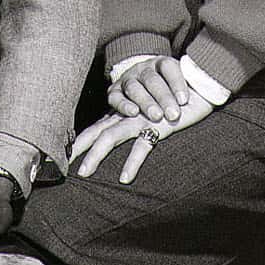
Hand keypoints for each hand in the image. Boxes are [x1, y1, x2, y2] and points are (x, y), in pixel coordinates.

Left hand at [71, 86, 214, 184]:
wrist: (199, 86)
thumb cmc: (174, 102)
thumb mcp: (151, 114)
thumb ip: (134, 125)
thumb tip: (119, 141)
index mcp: (125, 112)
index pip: (97, 126)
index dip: (80, 140)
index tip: (66, 155)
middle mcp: (128, 113)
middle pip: (98, 131)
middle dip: (81, 149)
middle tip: (68, 167)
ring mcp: (140, 118)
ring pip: (112, 136)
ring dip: (98, 155)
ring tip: (89, 173)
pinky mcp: (157, 124)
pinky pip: (142, 146)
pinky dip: (132, 163)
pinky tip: (124, 178)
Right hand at [107, 55, 191, 122]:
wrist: (150, 89)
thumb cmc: (176, 93)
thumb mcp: (189, 86)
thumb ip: (198, 86)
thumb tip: (216, 91)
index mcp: (163, 63)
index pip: (169, 68)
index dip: (177, 83)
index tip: (185, 101)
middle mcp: (144, 68)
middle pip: (152, 80)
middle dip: (163, 98)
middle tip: (173, 115)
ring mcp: (128, 78)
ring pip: (134, 87)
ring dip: (145, 102)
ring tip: (156, 116)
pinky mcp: (114, 91)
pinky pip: (115, 97)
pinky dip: (122, 104)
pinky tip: (132, 113)